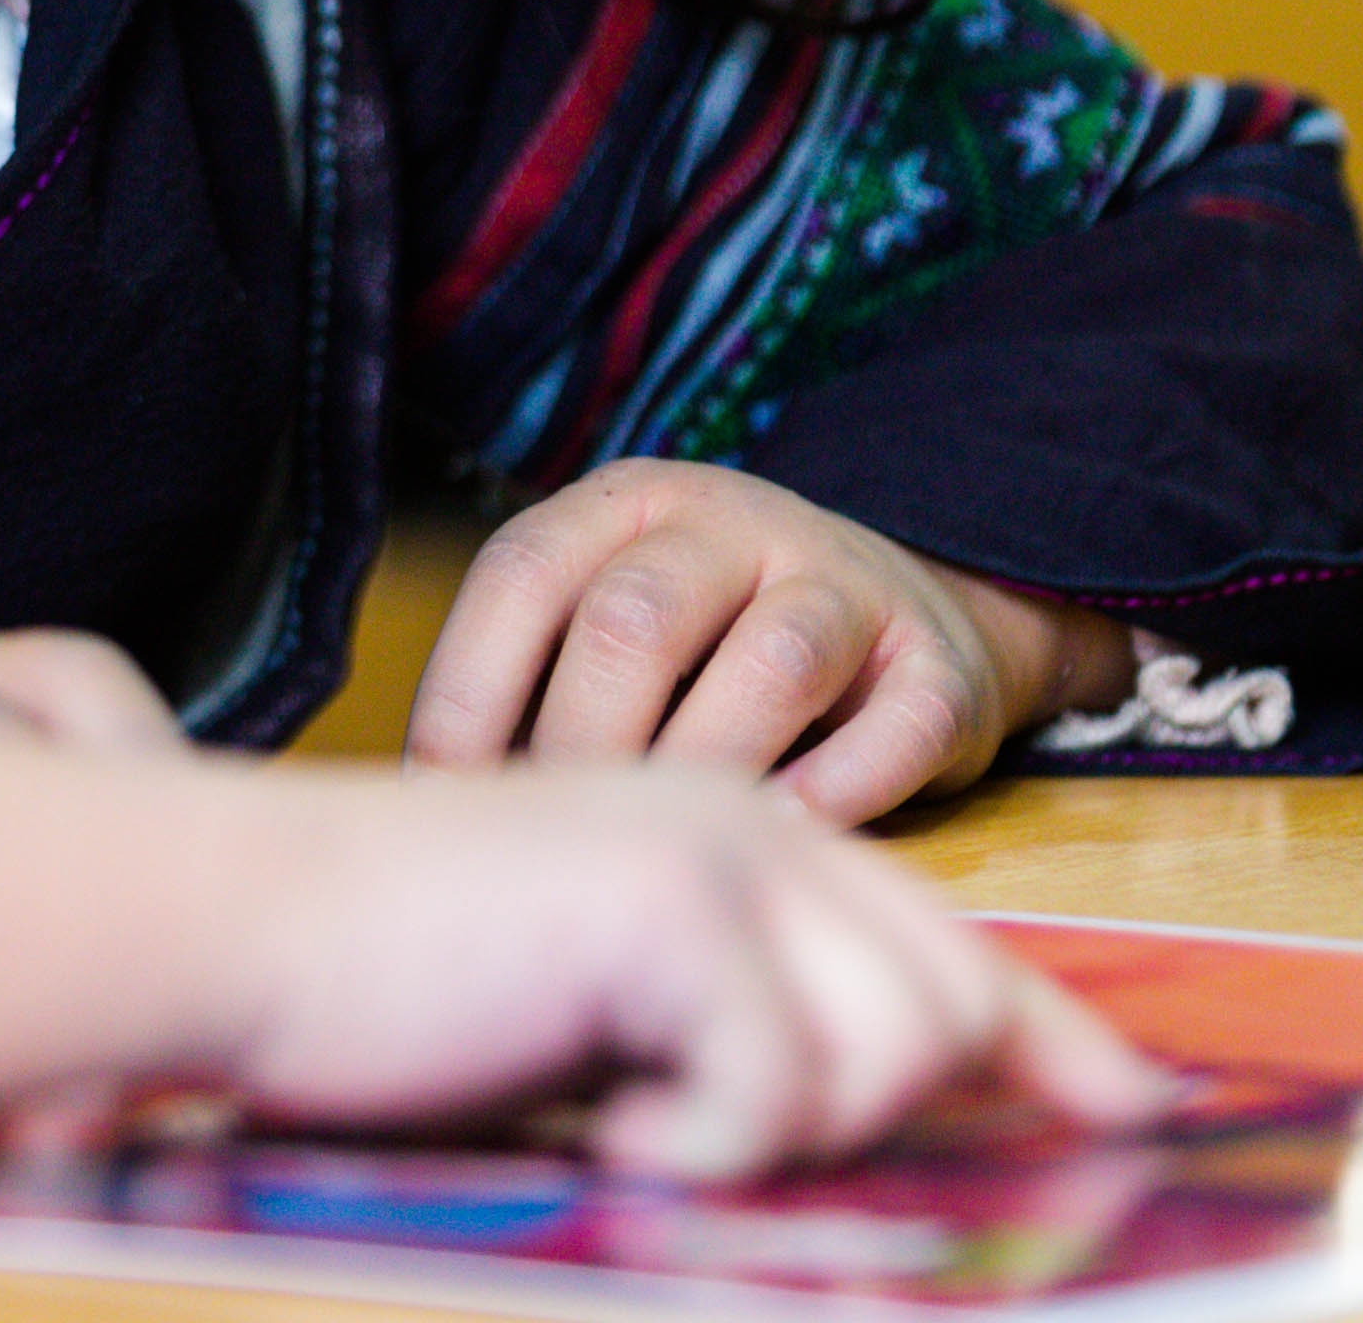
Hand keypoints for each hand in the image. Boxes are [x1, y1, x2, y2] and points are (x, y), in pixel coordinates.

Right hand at [0, 745, 1166, 1180]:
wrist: (242, 922)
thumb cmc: (391, 990)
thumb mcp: (600, 1010)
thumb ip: (734, 1035)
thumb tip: (866, 1136)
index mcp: (736, 831)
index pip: (945, 946)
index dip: (1051, 1044)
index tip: (1130, 1119)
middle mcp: (753, 819)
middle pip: (953, 1005)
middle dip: (892, 1122)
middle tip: (723, 1152)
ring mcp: (722, 850)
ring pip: (892, 1052)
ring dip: (774, 1133)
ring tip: (636, 1121)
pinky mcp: (675, 909)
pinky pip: (780, 1095)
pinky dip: (696, 1146)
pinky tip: (599, 1124)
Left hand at [405, 461, 1136, 823]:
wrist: (914, 620)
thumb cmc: (716, 652)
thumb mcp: (619, 626)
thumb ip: (537, 684)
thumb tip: (420, 811)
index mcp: (630, 505)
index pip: (524, 573)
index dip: (468, 690)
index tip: (441, 799)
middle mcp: (735, 523)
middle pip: (638, 620)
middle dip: (581, 747)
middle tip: (555, 848)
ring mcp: (847, 585)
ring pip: (772, 664)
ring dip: (708, 771)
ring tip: (664, 859)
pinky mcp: (942, 665)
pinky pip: (896, 729)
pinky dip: (838, 796)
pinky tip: (781, 845)